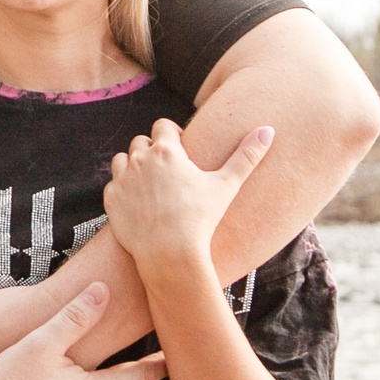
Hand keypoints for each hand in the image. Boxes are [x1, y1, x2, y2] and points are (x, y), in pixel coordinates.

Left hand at [103, 119, 273, 270]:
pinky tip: (138, 202)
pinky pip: (113, 185)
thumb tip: (269, 130)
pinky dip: (123, 190)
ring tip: (151, 183)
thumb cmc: (201, 219)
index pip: (162, 126)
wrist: (169, 254)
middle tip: (168, 169)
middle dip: (153, 150)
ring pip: (122, 160)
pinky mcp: (110, 200)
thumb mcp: (227, 185)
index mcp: (166, 151)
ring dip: (133, 166)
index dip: (172, 134)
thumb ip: (246, 156)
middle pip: (141, 142)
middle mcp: (140, 160)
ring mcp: (122, 179)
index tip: (180, 147)